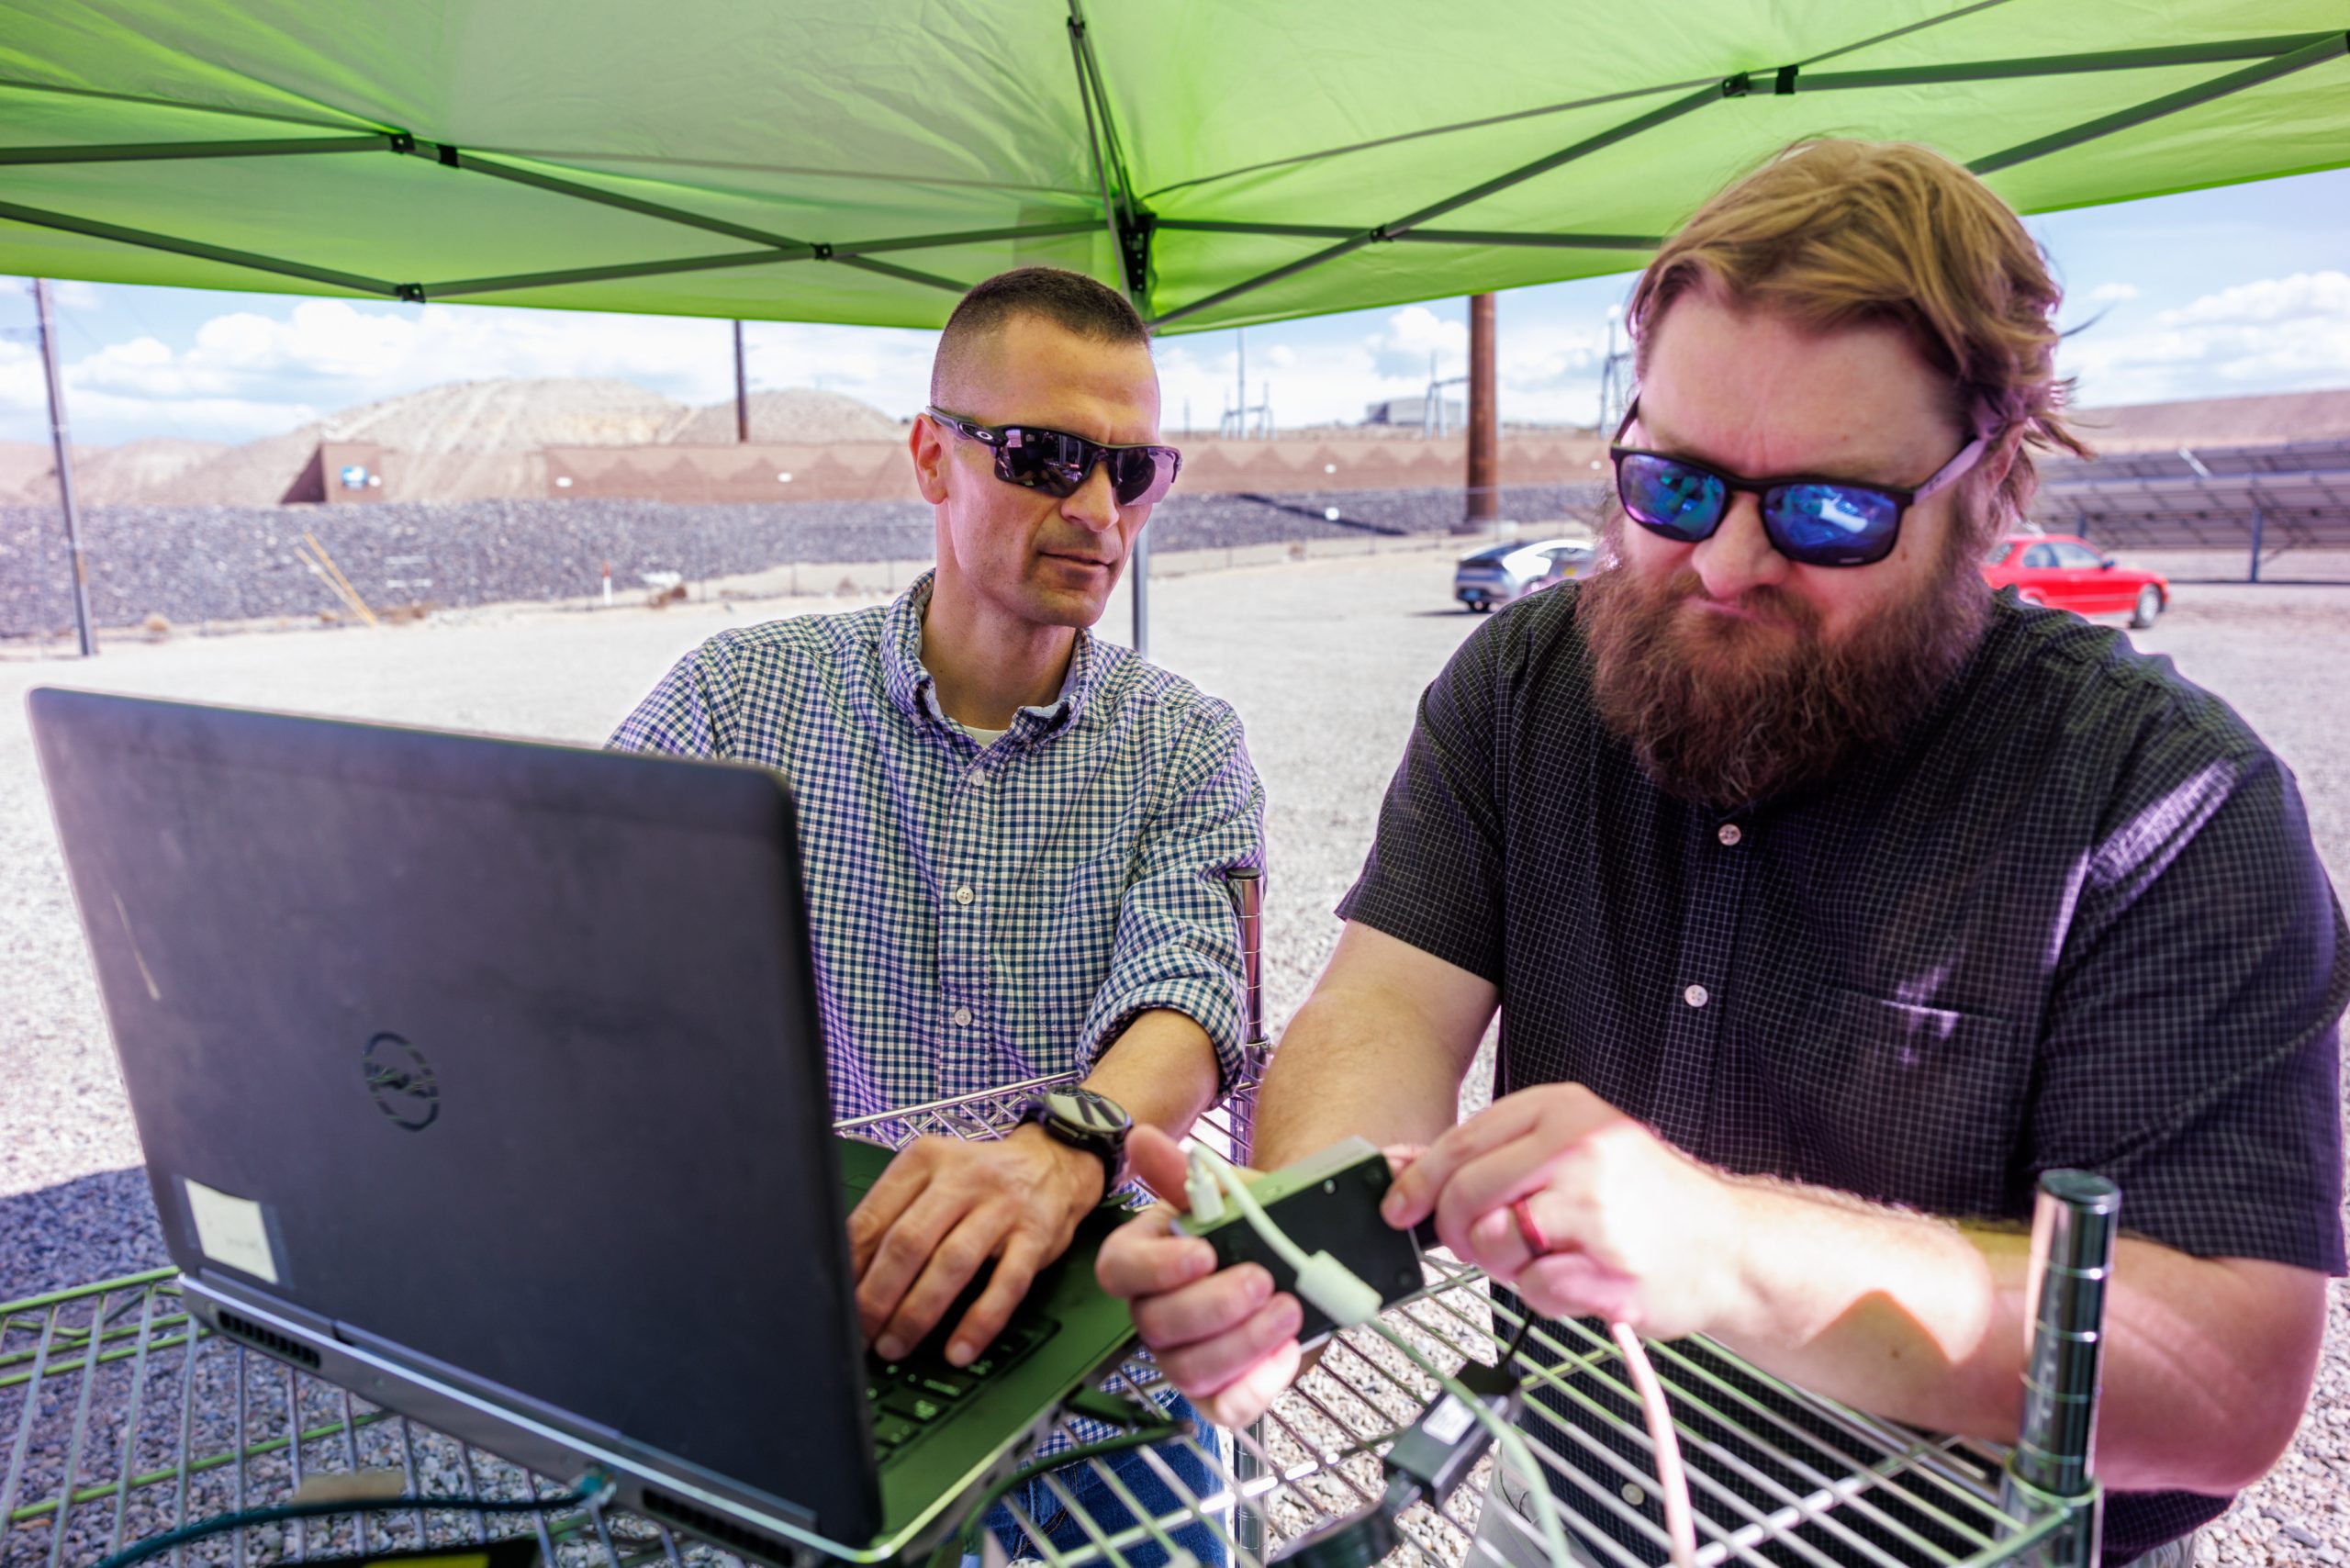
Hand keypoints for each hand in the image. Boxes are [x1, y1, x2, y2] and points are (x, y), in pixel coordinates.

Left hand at [847, 1125, 1105, 1365]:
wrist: (1053, 1162)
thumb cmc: (981, 1179)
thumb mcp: (933, 1177)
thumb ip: (894, 1215)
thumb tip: (849, 1275)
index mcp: (925, 1160)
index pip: (873, 1217)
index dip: (850, 1268)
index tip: (836, 1303)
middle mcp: (963, 1179)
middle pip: (909, 1242)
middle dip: (878, 1296)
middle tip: (862, 1333)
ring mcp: (1002, 1207)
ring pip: (952, 1264)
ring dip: (918, 1313)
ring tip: (896, 1345)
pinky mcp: (1035, 1237)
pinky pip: (1006, 1285)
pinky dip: (979, 1322)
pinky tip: (959, 1349)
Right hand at [1094, 1126, 1300, 1427]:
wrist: (1303, 1257)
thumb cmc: (1258, 1224)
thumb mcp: (1231, 1192)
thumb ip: (1185, 1173)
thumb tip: (1140, 1138)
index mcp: (1146, 1257)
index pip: (1118, 1270)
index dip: (1156, 1268)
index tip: (1205, 1253)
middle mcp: (1154, 1311)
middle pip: (1156, 1326)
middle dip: (1214, 1306)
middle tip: (1265, 1279)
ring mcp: (1183, 1357)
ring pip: (1188, 1372)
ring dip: (1243, 1343)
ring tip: (1288, 1310)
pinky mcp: (1220, 1392)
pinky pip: (1225, 1409)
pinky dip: (1259, 1385)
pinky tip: (1286, 1353)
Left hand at [1379, 1083, 1747, 1340]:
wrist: (1728, 1248)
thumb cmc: (1645, 1201)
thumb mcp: (1572, 1150)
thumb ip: (1491, 1155)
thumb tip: (1401, 1166)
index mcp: (1565, 1111)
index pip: (1460, 1143)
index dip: (1416, 1181)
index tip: (1399, 1207)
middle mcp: (1580, 1150)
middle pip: (1465, 1194)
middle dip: (1456, 1231)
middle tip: (1478, 1244)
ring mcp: (1598, 1209)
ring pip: (1493, 1242)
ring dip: (1506, 1264)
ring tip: (1548, 1255)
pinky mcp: (1610, 1269)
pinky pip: (1533, 1289)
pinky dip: (1545, 1294)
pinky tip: (1580, 1277)